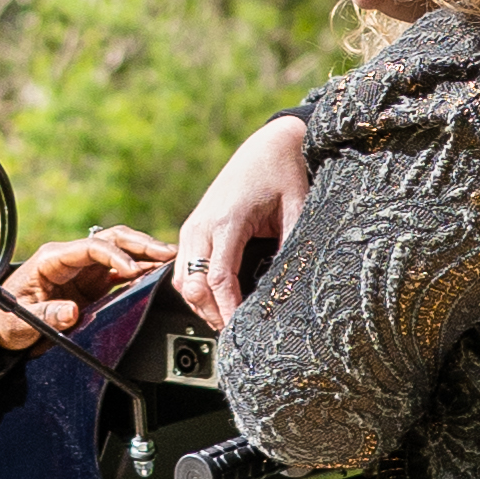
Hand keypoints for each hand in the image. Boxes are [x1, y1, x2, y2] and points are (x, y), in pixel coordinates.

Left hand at [0, 221, 172, 343]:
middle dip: (140, 244)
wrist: (4, 328)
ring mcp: (84, 269)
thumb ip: (48, 314)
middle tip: (166, 252)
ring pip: (120, 251)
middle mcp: (71, 258)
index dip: (114, 256)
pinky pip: (120, 271)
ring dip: (144, 254)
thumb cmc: (8, 318)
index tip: (133, 269)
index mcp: (53, 258)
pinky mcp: (92, 283)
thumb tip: (72, 312)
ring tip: (170, 258)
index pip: (91, 247)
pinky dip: (140, 271)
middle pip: (111, 240)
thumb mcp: (23, 318)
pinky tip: (157, 273)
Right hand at [172, 113, 310, 334]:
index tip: (238, 331)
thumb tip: (288, 287)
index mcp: (227, 221)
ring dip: (200, 304)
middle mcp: (202, 224)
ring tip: (225, 321)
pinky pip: (183, 267)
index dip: (226, 310)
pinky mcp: (193, 226)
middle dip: (211, 313)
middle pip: (193, 285)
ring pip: (182, 279)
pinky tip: (215, 299)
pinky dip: (194, 287)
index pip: (217, 279)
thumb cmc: (284, 172)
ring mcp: (194, 225)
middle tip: (233, 333)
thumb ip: (291, 246)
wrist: (268, 144)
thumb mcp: (297, 207)